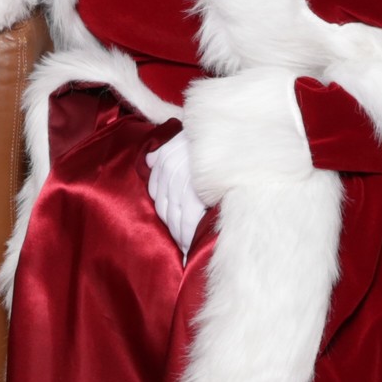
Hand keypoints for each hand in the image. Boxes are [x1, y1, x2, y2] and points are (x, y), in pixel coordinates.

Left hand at [145, 130, 204, 257]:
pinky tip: (188, 247)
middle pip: (164, 208)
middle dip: (171, 227)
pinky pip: (187, 220)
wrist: (232, 132)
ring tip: (184, 248)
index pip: (157, 193)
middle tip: (179, 243)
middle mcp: (168, 171)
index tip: (172, 224)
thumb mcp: (183, 139)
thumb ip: (165, 152)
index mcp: (164, 160)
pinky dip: (187, 236)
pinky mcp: (194, 193)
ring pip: (173, 217)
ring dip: (178, 235)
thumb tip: (150, 160)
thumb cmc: (211, 137)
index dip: (165, 211)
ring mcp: (180, 182)